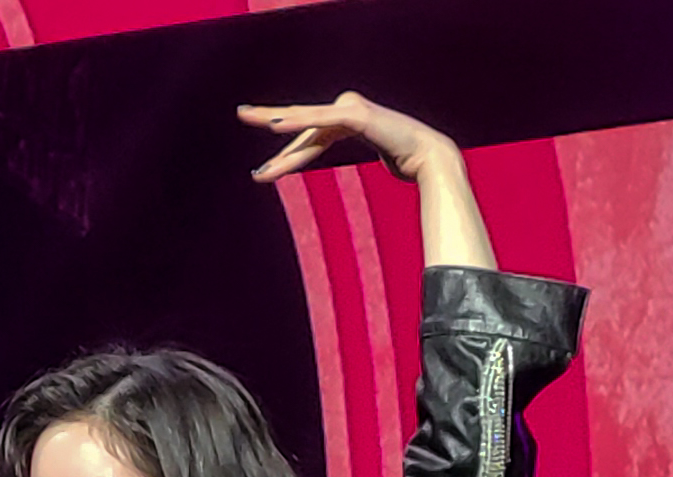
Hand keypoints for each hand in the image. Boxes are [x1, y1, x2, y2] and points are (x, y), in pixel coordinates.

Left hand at [238, 92, 456, 185]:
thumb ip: (376, 160)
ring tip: (252, 120)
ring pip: (307, 122)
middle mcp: (346, 110)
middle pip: (301, 121)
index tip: (263, 167)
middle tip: (241, 113)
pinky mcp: (356, 115)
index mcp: (347, 122)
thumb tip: (389, 170)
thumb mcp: (381, 162)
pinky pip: (321, 120)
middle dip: (269, 118)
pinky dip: (299, 121)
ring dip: (278, 122)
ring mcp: (350, 110)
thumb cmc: (409, 163)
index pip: (308, 136)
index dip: (285, 151)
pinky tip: (277, 125)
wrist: (431, 157)